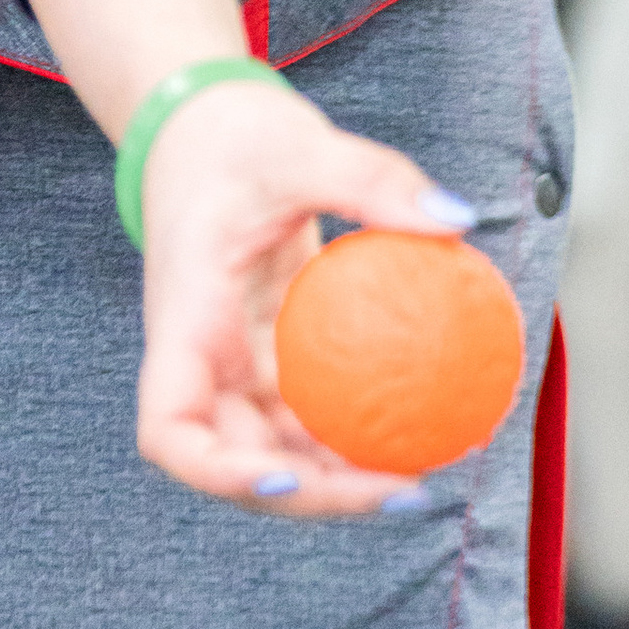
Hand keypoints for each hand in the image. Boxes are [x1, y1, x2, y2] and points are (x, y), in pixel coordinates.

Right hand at [135, 79, 472, 513]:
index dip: (221, 474)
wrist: (211, 132)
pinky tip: (432, 428)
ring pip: (288, 451)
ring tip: (431, 473)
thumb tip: (456, 221)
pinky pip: (322, 412)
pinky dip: (365, 430)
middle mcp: (208, 368)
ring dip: (350, 477)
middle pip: (243, 466)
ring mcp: (242, 372)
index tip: (289, 476)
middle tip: (406, 489)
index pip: (172, 433)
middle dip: (318, 496)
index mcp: (185, 329)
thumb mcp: (298, 145)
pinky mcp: (279, 363)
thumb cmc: (235, 140)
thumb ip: (371, 179)